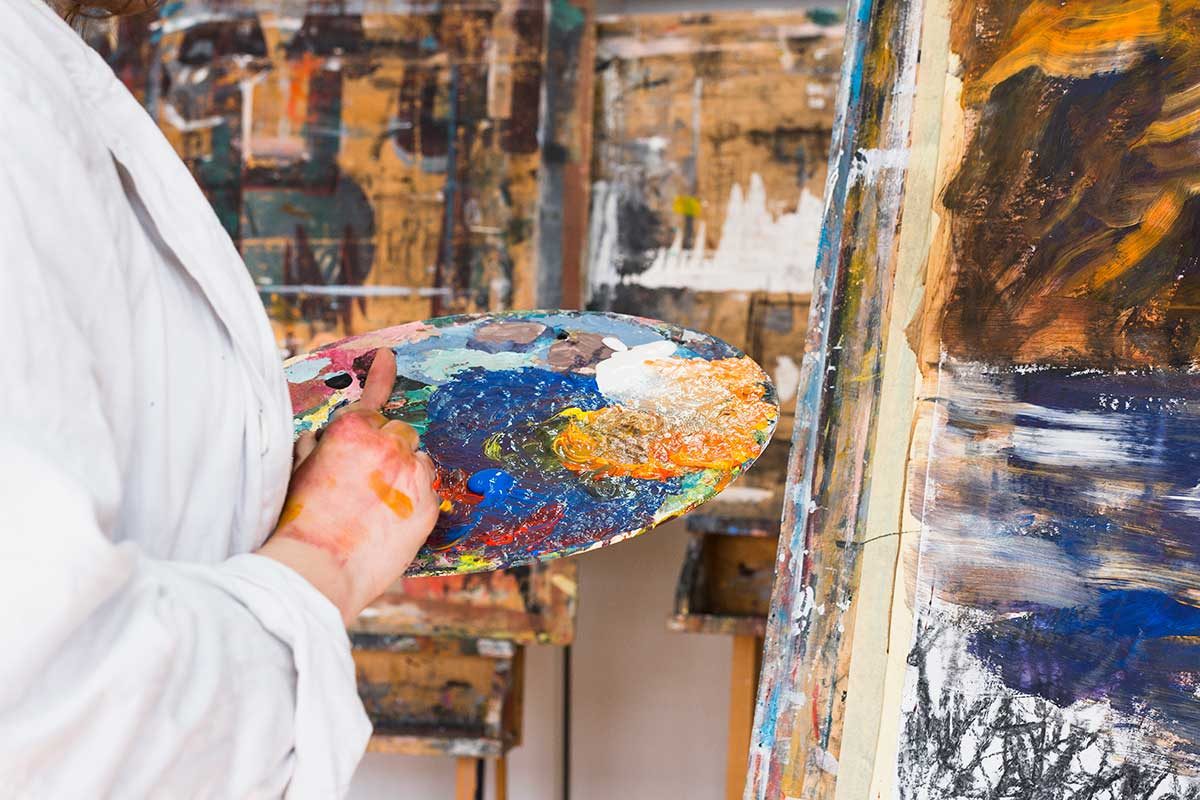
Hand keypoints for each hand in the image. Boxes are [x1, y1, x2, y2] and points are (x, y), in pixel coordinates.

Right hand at [258, 348, 439, 623]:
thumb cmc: (301, 523)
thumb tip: (321, 437)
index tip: (389, 356)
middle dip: (388, 449)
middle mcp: (388, 445)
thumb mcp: (299, 471)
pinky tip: (389, 523)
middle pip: (400, 433)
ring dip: (403, 474)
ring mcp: (413, 475)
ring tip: (378, 506)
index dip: (382, 374)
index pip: (374, 396)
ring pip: (418, 462)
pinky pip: (427, 492)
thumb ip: (316, 446)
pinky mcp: (429, 506)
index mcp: (354, 432)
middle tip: (368, 480)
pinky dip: (414, 502)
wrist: (318, 570)